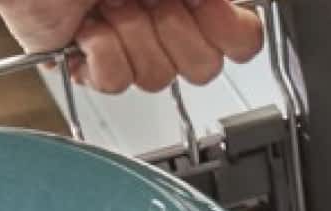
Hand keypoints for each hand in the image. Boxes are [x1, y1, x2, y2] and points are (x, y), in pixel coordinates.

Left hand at [0, 0, 264, 93]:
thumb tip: (232, 11)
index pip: (242, 39)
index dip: (228, 31)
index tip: (202, 6)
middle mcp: (165, 18)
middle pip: (203, 67)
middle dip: (172, 31)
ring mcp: (130, 43)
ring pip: (157, 77)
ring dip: (130, 35)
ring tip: (108, 5)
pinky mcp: (92, 64)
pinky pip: (116, 82)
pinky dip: (101, 51)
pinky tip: (88, 27)